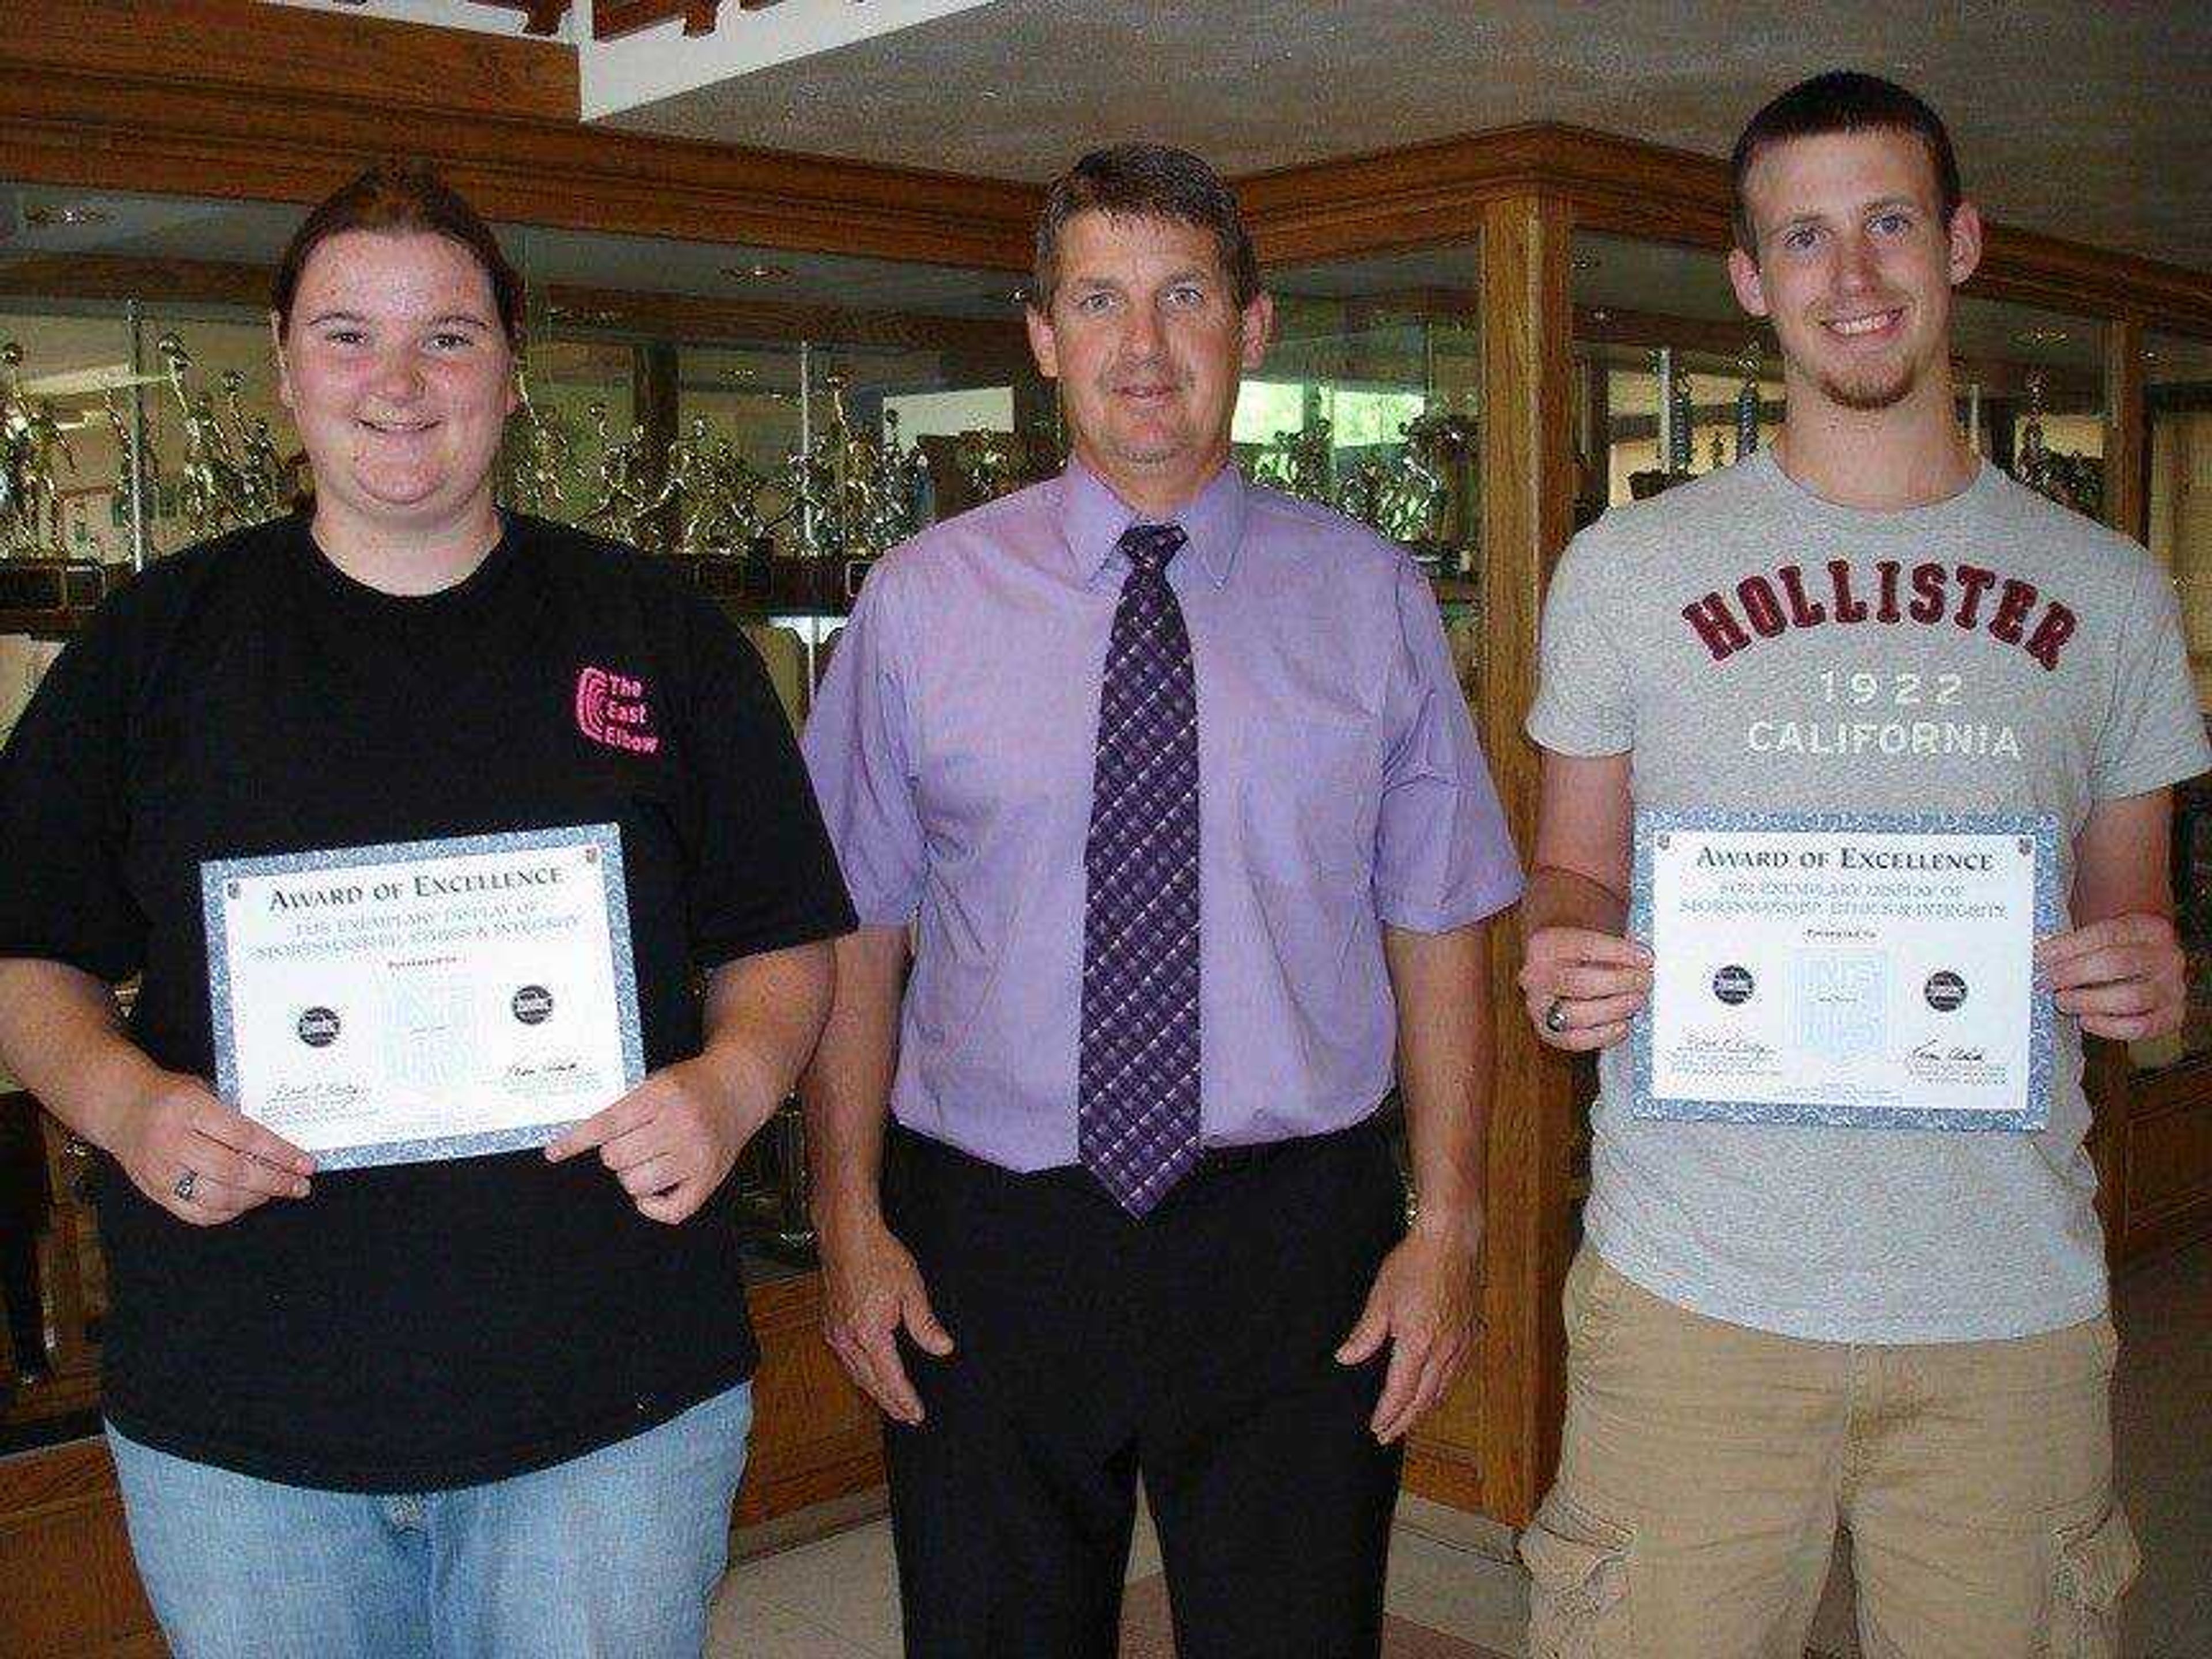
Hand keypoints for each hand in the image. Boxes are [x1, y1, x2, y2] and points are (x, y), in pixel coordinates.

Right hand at [108, 1070, 314, 1225]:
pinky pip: (197, 1213)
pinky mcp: (154, 1192)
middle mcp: (173, 1142)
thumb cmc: (172, 1097)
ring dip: (254, 1198)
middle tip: (299, 1185)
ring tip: (276, 1191)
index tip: (304, 1163)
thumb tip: (280, 1143)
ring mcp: (161, 1172)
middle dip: (274, 1182)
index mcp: (189, 1109)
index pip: (244, 1136)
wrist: (122, 1108)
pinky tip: (246, 1201)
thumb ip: (236, 1114)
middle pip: (233, 1172)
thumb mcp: (205, 1090)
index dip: (279, 1153)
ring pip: (217, 1197)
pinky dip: (228, 1212)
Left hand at [545, 1052, 776, 1223]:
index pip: (606, 1124)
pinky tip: (653, 1191)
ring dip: (632, 1175)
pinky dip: (652, 1205)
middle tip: (631, 1141)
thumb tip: (581, 1134)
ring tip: (646, 1159)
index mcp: (663, 1095)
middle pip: (616, 1157)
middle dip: (614, 1152)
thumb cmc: (691, 1087)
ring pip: (636, 1184)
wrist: (738, 1088)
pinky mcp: (709, 1179)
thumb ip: (625, 1105)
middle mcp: (681, 1125)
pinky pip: (669, 1211)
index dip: (575, 1140)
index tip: (554, 1151)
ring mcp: (696, 1155)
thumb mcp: (656, 1081)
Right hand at [817, 1207, 952, 1425]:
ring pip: (856, 1373)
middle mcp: (847, 1338)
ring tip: (892, 1404)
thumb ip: (925, 1324)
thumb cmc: (878, 1255)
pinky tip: (870, 1375)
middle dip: (891, 1403)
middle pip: (871, 1382)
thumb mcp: (910, 1289)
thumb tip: (942, 1348)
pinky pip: (846, 1360)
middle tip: (908, 1417)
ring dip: (875, 1391)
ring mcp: (835, 1332)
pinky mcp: (830, 1324)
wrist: (846, 1234)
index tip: (917, 1414)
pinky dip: (861, 1374)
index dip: (905, 1399)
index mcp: (869, 1333)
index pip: (890, 1378)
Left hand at [1334, 1221, 1480, 1442]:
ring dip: (1425, 1407)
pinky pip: (1458, 1370)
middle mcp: (1444, 1349)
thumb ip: (1365, 1334)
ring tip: (1409, 1418)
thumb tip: (1345, 1358)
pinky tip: (1438, 1387)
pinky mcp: (1472, 1330)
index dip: (1388, 1414)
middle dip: (1405, 1420)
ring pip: (1444, 1387)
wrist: (1453, 1240)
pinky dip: (1445, 1386)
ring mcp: (1462, 1341)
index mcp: (1418, 1343)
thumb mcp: (1381, 1298)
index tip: (1376, 1428)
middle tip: (1389, 1435)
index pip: (1400, 1392)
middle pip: (1424, 1398)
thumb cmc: (1415, 1263)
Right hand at [1519, 926, 1651, 1051]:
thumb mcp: (1595, 937)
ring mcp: (1538, 1007)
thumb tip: (1645, 960)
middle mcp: (1534, 976)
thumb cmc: (1585, 954)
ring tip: (1636, 1001)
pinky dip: (1604, 1035)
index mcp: (1544, 945)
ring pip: (1575, 1014)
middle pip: (1577, 982)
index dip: (1618, 953)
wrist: (1562, 969)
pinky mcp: (1548, 1032)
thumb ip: (1616, 946)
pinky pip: (1576, 1040)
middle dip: (1618, 983)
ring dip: (1614, 1008)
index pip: (1583, 946)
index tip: (1645, 958)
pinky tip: (1623, 1024)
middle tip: (1644, 981)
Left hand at [2040, 914, 2187, 1040]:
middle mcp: (2167, 957)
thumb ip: (2076, 941)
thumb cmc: (2114, 951)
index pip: (2108, 933)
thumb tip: (2040, 953)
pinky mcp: (2172, 1016)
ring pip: (2131, 998)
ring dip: (2088, 1001)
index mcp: (2149, 929)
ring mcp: (2173, 988)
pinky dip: (2107, 1027)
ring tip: (2063, 1001)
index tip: (2042, 954)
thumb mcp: (2102, 935)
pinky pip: (2140, 1027)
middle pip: (2118, 963)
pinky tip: (2086, 1019)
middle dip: (2075, 973)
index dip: (2071, 945)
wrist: (2145, 965)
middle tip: (2049, 980)